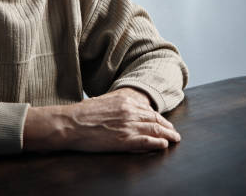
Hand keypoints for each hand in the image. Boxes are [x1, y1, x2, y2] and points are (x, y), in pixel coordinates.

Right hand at [23, 88, 179, 152]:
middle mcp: (130, 110)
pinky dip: (158, 143)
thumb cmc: (82, 114)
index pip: (147, 109)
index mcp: (124, 100)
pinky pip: (148, 141)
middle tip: (174, 132)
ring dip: (168, 135)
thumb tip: (125, 107)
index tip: (163, 121)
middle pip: (155, 119)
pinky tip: (163, 145)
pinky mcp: (125, 139)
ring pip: (155, 129)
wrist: (71, 123)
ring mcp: (129, 125)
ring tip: (174, 139)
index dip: (158, 117)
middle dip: (167, 126)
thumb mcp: (102, 101)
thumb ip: (116, 103)